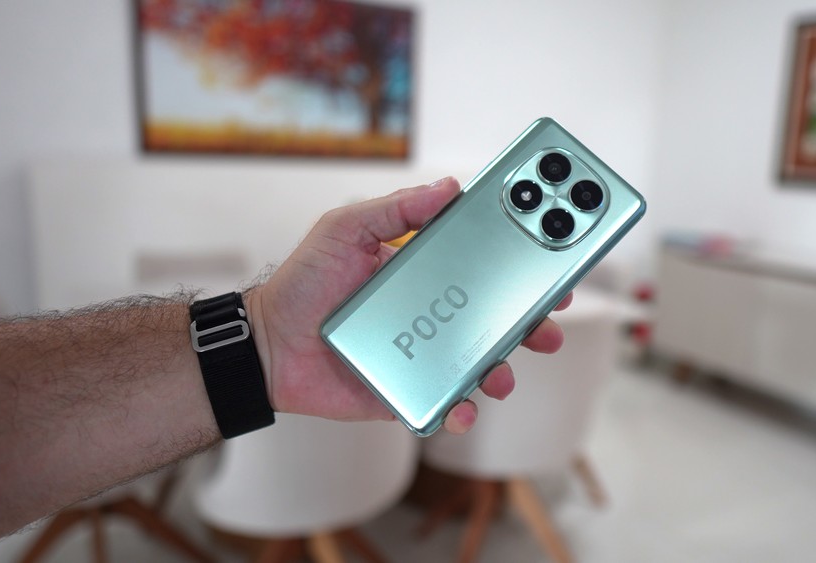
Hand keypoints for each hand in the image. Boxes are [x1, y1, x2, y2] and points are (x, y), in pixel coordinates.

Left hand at [246, 177, 569, 433]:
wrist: (266, 345)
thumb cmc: (303, 282)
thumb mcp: (345, 228)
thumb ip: (395, 208)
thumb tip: (449, 186)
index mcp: (423, 275)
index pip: (481, 270)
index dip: (518, 271)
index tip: (549, 270)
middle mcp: (429, 316)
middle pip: (493, 321)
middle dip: (530, 325)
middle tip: (549, 327)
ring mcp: (420, 356)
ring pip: (477, 365)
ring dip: (502, 370)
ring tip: (502, 373)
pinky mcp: (406, 392)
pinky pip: (444, 405)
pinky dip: (461, 412)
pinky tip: (463, 409)